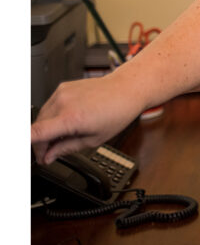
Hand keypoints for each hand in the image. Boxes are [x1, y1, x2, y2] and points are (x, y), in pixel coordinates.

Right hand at [31, 73, 146, 164]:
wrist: (126, 89)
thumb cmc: (117, 113)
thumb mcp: (94, 139)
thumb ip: (66, 149)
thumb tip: (48, 157)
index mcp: (71, 118)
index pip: (36, 132)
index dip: (28, 145)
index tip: (28, 152)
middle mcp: (63, 103)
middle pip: (37, 128)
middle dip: (41, 144)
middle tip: (50, 154)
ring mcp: (62, 93)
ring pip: (41, 117)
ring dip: (45, 130)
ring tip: (63, 136)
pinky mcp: (62, 87)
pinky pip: (49, 106)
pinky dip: (52, 116)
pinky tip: (66, 121)